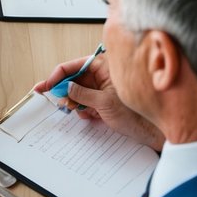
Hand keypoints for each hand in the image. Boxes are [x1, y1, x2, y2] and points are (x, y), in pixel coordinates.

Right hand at [33, 56, 163, 150]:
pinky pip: (83, 101)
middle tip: (50, 97)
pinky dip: (82, 109)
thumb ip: (82, 93)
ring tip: (74, 109)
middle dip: (63, 90)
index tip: (46, 86)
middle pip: (72, 78)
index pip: (73, 66)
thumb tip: (66, 88)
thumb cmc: (134, 113)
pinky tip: (88, 115)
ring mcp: (100, 87)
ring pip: (76, 91)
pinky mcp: (101, 100)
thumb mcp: (104, 102)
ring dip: (72, 101)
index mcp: (102, 66)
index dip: (57, 76)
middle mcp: (100, 74)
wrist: (149, 131)